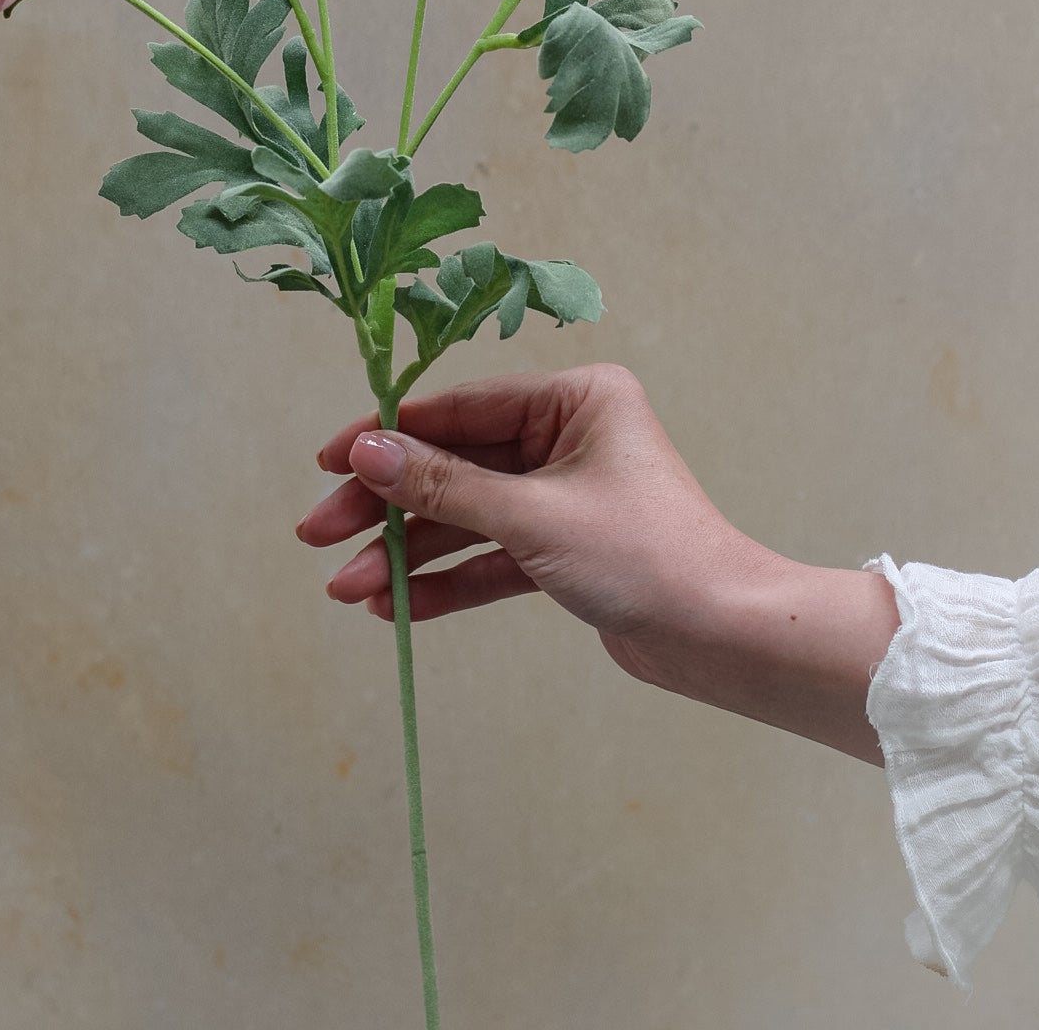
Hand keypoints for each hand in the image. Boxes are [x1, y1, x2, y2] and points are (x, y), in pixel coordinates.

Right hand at [298, 363, 763, 686]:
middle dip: (386, 506)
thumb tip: (365, 452)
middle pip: (454, 465)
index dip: (388, 435)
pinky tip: (395, 606)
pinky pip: (491, 557)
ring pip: (466, 517)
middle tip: (316, 535)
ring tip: (345, 589)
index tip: (327, 461)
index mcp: (575, 399)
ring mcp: (565, 495)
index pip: (460, 408)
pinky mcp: (565, 551)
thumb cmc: (644, 556)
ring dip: (406, 553)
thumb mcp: (532, 517)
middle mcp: (569, 437)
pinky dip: (446, 581)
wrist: (723, 638)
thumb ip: (443, 486)